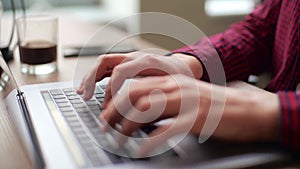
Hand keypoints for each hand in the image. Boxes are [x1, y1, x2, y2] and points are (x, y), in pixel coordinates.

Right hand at [76, 52, 202, 106]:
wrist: (184, 66)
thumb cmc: (180, 77)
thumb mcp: (172, 87)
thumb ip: (155, 96)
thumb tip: (138, 113)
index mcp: (146, 61)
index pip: (119, 72)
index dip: (110, 89)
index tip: (107, 105)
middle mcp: (135, 57)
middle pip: (106, 62)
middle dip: (91, 79)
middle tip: (85, 96)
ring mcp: (129, 58)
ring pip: (103, 63)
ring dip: (90, 77)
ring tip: (82, 92)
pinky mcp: (127, 63)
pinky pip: (107, 67)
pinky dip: (96, 76)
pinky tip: (90, 87)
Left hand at [101, 74, 279, 156]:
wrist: (247, 109)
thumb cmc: (216, 105)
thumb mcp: (186, 97)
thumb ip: (164, 101)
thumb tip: (140, 114)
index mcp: (172, 81)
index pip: (134, 86)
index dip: (115, 101)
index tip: (107, 115)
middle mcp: (175, 87)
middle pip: (133, 95)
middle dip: (114, 111)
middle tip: (106, 127)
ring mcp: (185, 102)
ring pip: (145, 109)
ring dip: (127, 126)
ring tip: (119, 139)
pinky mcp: (195, 119)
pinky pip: (166, 130)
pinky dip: (150, 142)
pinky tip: (141, 151)